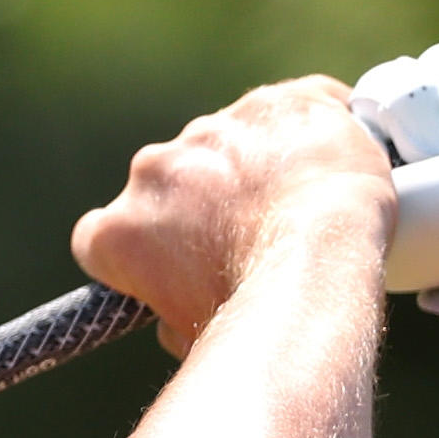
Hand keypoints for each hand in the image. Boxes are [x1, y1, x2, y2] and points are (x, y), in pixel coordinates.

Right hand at [70, 78, 392, 355]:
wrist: (319, 266)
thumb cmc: (254, 314)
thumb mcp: (191, 335)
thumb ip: (170, 314)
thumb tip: (178, 314)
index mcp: (118, 228)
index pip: (104, 235)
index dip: (140, 251)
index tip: (172, 267)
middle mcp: (153, 167)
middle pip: (169, 183)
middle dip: (200, 206)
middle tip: (248, 240)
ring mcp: (214, 128)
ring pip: (229, 144)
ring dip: (252, 167)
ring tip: (299, 208)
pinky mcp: (275, 102)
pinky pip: (295, 109)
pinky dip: (312, 130)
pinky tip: (334, 162)